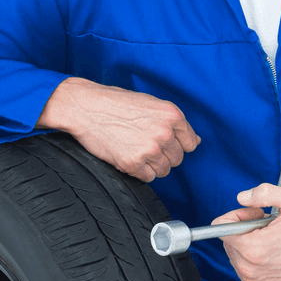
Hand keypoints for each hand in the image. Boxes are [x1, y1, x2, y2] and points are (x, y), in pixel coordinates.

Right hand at [36, 77, 200, 181]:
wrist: (85, 107)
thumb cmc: (115, 102)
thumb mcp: (150, 104)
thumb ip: (173, 122)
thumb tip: (195, 140)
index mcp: (172, 114)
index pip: (190, 143)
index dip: (177, 144)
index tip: (165, 142)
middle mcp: (164, 132)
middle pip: (177, 158)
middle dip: (164, 155)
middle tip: (144, 144)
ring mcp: (149, 149)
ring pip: (164, 170)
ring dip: (152, 165)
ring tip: (135, 149)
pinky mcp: (133, 163)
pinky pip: (148, 177)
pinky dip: (139, 172)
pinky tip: (128, 156)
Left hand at [210, 184, 280, 280]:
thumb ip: (263, 193)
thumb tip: (242, 197)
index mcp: (254, 247)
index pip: (220, 228)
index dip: (236, 216)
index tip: (255, 213)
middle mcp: (250, 268)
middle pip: (227, 241)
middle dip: (243, 229)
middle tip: (267, 224)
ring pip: (234, 255)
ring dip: (248, 244)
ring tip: (272, 238)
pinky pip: (243, 268)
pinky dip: (253, 258)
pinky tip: (273, 252)